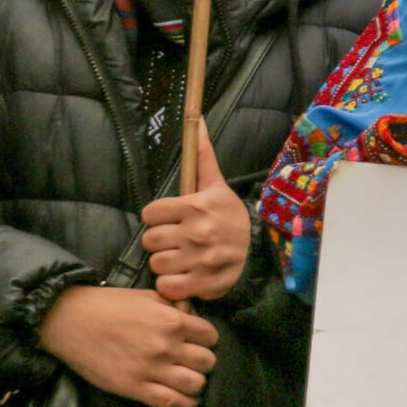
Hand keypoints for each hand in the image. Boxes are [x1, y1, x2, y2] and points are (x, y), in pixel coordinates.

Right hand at [36, 285, 220, 406]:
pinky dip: (185, 404)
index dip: (206, 339)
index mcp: (172, 321)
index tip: (198, 342)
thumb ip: (172, 307)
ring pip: (196, 384)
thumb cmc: (106, 305)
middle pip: (207, 362)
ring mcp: (151, 369)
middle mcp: (166, 346)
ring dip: (195, 383)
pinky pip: (173, 403)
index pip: (210, 336)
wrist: (67, 320)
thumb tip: (193, 316)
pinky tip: (185, 400)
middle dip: (203, 361)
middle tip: (191, 362)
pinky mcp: (135, 388)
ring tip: (188, 380)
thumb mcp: (145, 297)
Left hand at [139, 121, 249, 301]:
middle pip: (149, 241)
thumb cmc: (229, 216)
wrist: (257, 250)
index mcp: (197, 206)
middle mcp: (198, 232)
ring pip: (157, 264)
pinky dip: (172, 286)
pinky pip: (168, 287)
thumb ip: (202, 156)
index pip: (148, 214)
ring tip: (183, 258)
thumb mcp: (216, 185)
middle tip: (178, 240)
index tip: (173, 220)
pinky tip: (184, 276)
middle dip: (161, 241)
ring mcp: (201, 261)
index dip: (158, 218)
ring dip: (166, 264)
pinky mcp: (203, 284)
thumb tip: (197, 120)